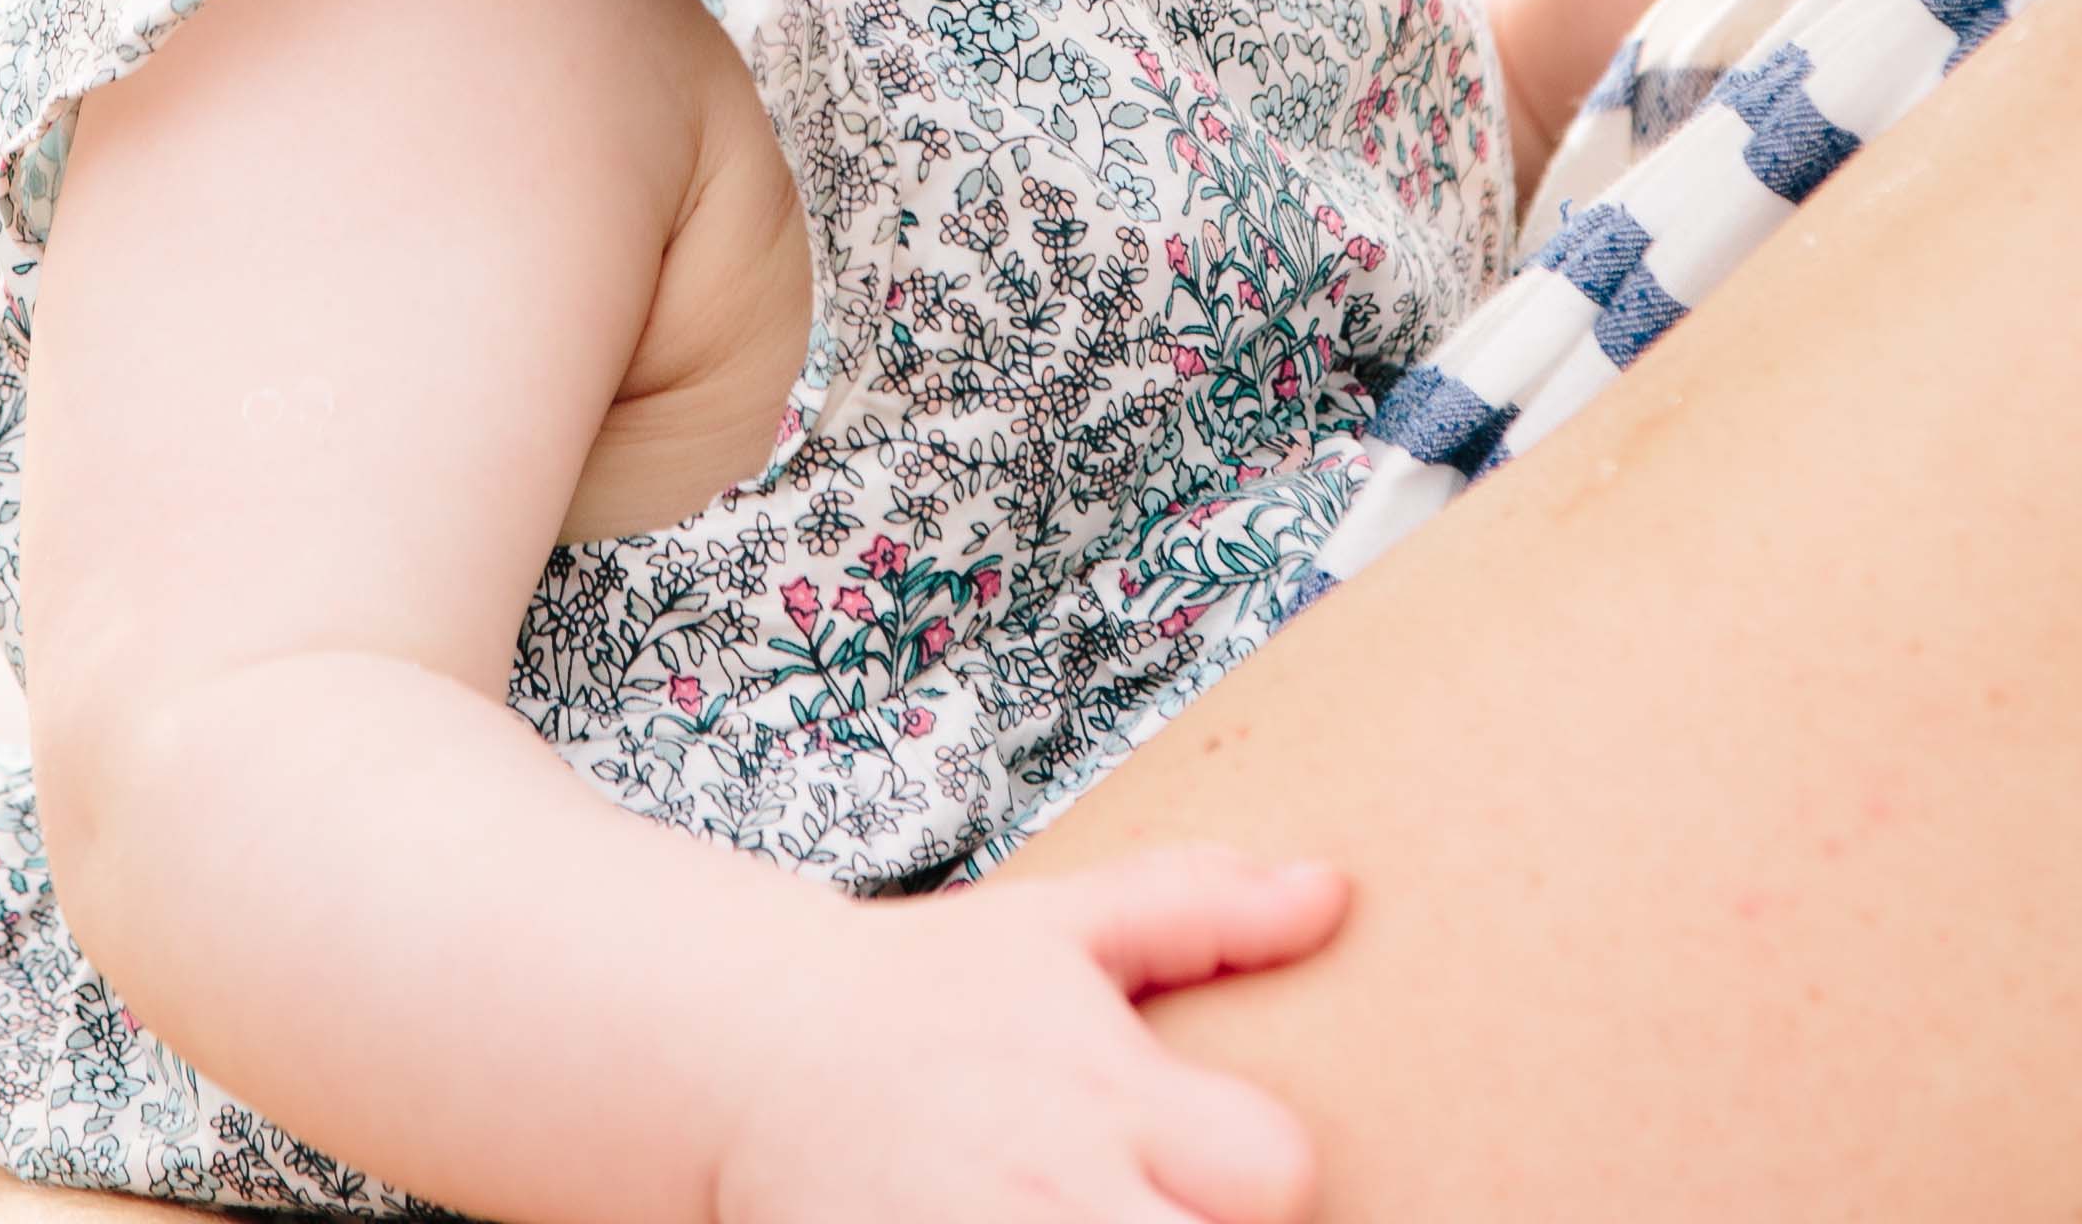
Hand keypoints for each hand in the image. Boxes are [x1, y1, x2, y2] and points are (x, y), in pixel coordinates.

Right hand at [709, 849, 1347, 1223]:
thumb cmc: (919, 991)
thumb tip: (1332, 890)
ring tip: (1099, 1215)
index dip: (1269, 1176)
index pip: (1276, 1173)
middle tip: (1163, 1203)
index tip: (1223, 1161)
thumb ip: (1197, 908)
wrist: (749, 1045)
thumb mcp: (1057, 927)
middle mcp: (1057, 1188)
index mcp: (1108, 1091)